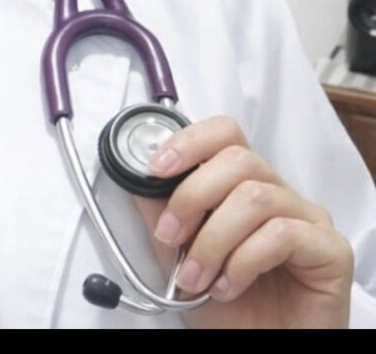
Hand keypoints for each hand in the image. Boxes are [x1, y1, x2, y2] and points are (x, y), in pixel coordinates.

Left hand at [130, 114, 353, 328]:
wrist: (264, 352)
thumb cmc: (229, 308)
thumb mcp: (180, 256)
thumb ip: (161, 214)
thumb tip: (135, 176)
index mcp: (245, 185)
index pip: (225, 133)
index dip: (189, 142)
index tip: (155, 168)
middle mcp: (280, 194)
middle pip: (238, 158)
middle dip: (193, 195)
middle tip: (170, 236)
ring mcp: (309, 219)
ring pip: (256, 196)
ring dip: (213, 238)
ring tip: (195, 278)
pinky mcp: (331, 250)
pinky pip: (282, 234)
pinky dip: (244, 260)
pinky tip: (228, 287)